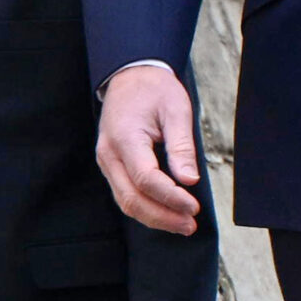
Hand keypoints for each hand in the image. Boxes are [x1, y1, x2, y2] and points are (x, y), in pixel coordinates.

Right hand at [97, 65, 202, 233]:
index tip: (194, 206)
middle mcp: (109, 154)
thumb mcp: (175, 110)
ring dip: (154, 218)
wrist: (130, 76)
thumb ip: (181, 146)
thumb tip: (189, 181)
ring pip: (125, 202)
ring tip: (182, 224)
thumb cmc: (153, 89)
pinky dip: (145, 208)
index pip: (146, 179)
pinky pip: (125, 194)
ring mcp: (107, 162)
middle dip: (162, 217)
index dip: (171, 198)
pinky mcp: (111, 166)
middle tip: (190, 224)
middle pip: (131, 198)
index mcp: (125, 137)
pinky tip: (166, 213)